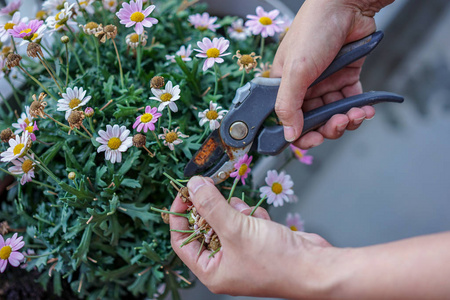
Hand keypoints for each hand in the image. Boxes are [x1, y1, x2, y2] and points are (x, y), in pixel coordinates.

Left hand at [170, 176, 334, 297]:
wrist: (316, 266)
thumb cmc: (278, 261)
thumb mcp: (236, 229)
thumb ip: (212, 206)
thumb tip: (193, 187)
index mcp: (212, 270)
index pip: (182, 241)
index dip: (180, 215)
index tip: (183, 192)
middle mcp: (225, 262)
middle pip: (205, 227)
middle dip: (213, 209)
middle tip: (211, 188)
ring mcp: (242, 251)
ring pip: (226, 219)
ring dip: (236, 211)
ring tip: (247, 215)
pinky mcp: (257, 241)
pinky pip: (244, 220)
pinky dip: (251, 215)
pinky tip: (262, 221)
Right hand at [272, 0, 393, 147]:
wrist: (346, 5)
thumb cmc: (314, 31)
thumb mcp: (295, 71)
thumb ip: (289, 105)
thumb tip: (289, 135)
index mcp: (285, 86)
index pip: (288, 119)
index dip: (300, 134)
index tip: (312, 140)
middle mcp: (304, 87)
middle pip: (314, 121)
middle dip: (328, 128)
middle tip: (338, 124)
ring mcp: (326, 83)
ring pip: (334, 114)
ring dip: (346, 119)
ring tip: (357, 114)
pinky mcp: (346, 77)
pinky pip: (351, 101)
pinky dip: (359, 109)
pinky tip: (365, 109)